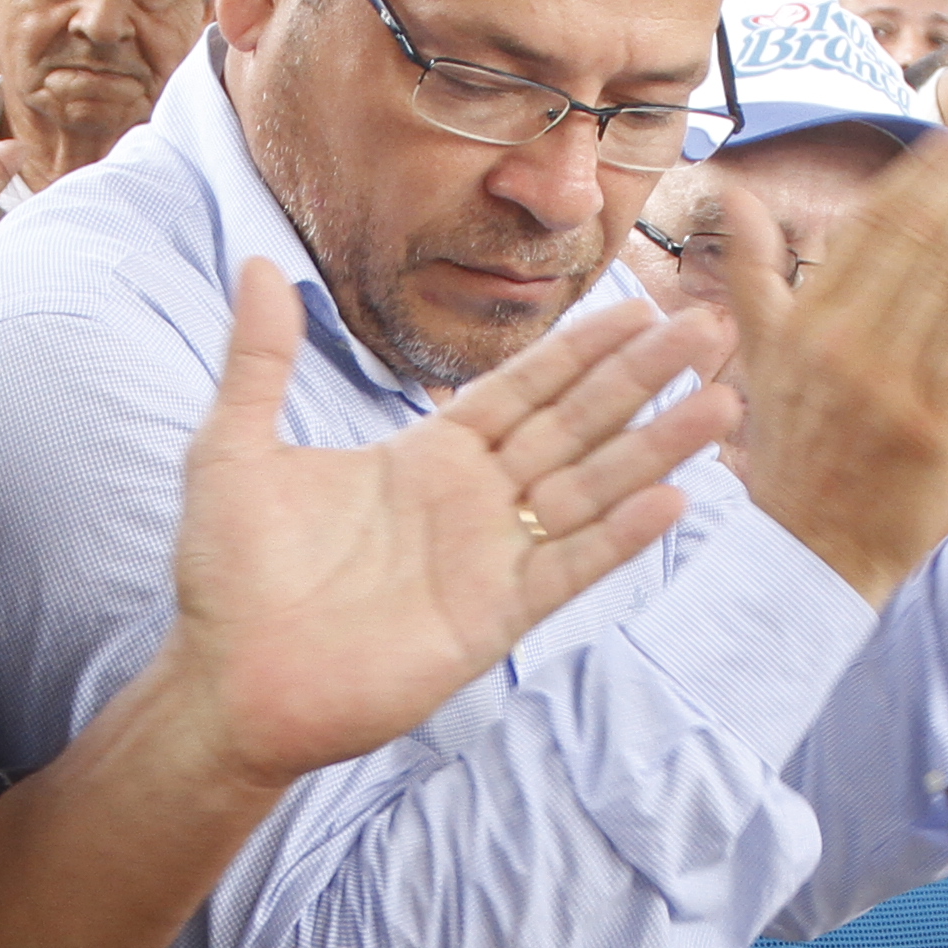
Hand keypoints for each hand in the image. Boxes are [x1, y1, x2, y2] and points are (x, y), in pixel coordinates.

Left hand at [163, 260, 712, 785]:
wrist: (226, 681)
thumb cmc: (229, 576)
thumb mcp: (235, 449)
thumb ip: (261, 361)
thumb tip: (257, 266)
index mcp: (425, 457)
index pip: (523, 389)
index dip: (583, 349)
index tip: (640, 303)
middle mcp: (472, 502)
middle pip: (576, 424)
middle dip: (644, 378)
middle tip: (711, 327)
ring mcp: (489, 559)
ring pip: (590, 488)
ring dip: (656, 447)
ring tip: (721, 402)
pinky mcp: (492, 618)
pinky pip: (567, 568)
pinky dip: (618, 537)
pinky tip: (671, 499)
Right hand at [729, 117, 947, 605]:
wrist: (811, 557)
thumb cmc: (795, 456)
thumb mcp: (759, 359)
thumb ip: (752, 273)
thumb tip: (729, 192)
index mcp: (804, 320)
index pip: (872, 223)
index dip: (925, 170)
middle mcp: (842, 343)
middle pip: (917, 237)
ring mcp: (887, 384)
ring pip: (947, 280)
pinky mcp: (930, 426)